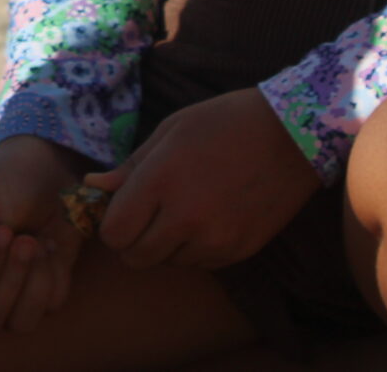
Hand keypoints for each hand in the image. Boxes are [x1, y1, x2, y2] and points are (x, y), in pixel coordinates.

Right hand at [0, 135, 92, 334]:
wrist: (47, 172)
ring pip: (20, 324)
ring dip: (35, 281)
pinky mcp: (40, 294)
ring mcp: (5, 296)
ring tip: (38, 242)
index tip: (3, 230)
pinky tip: (50, 244)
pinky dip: (55, 275)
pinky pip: (50, 306)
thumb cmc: (3, 184)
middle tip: (25, 239)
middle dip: (11, 279)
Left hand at [89, 88, 320, 269]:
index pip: (113, 233)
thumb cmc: (225, 122)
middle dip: (134, 240)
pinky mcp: (239, 251)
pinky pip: (200, 264)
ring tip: (184, 210)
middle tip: (149, 214)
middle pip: (135, 258)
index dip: (112, 224)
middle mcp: (185, 217)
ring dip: (166, 245)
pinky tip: (209, 217)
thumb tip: (93, 186)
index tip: (123, 209)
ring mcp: (215, 239)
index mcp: (161, 181)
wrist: (293, 135)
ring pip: (167, 263)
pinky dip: (195, 249)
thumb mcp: (171, 130)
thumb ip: (131, 166)